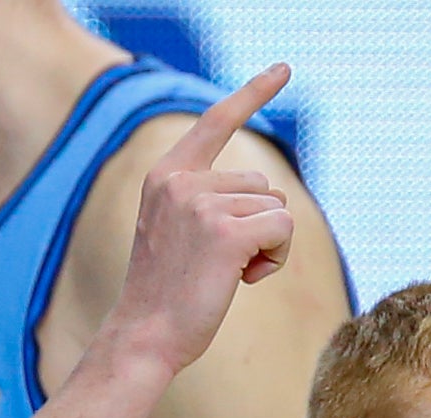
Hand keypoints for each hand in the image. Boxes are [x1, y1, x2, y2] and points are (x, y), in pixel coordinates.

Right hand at [100, 65, 297, 378]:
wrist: (146, 334)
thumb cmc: (169, 292)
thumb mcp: (178, 231)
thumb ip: (208, 200)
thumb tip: (266, 194)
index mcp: (166, 174)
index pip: (215, 121)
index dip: (252, 93)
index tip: (284, 70)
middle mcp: (181, 180)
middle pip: (262, 185)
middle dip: (258, 225)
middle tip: (222, 262)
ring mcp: (201, 204)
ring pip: (275, 209)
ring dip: (266, 245)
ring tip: (227, 272)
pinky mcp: (225, 233)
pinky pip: (282, 230)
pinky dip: (275, 258)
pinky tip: (243, 279)